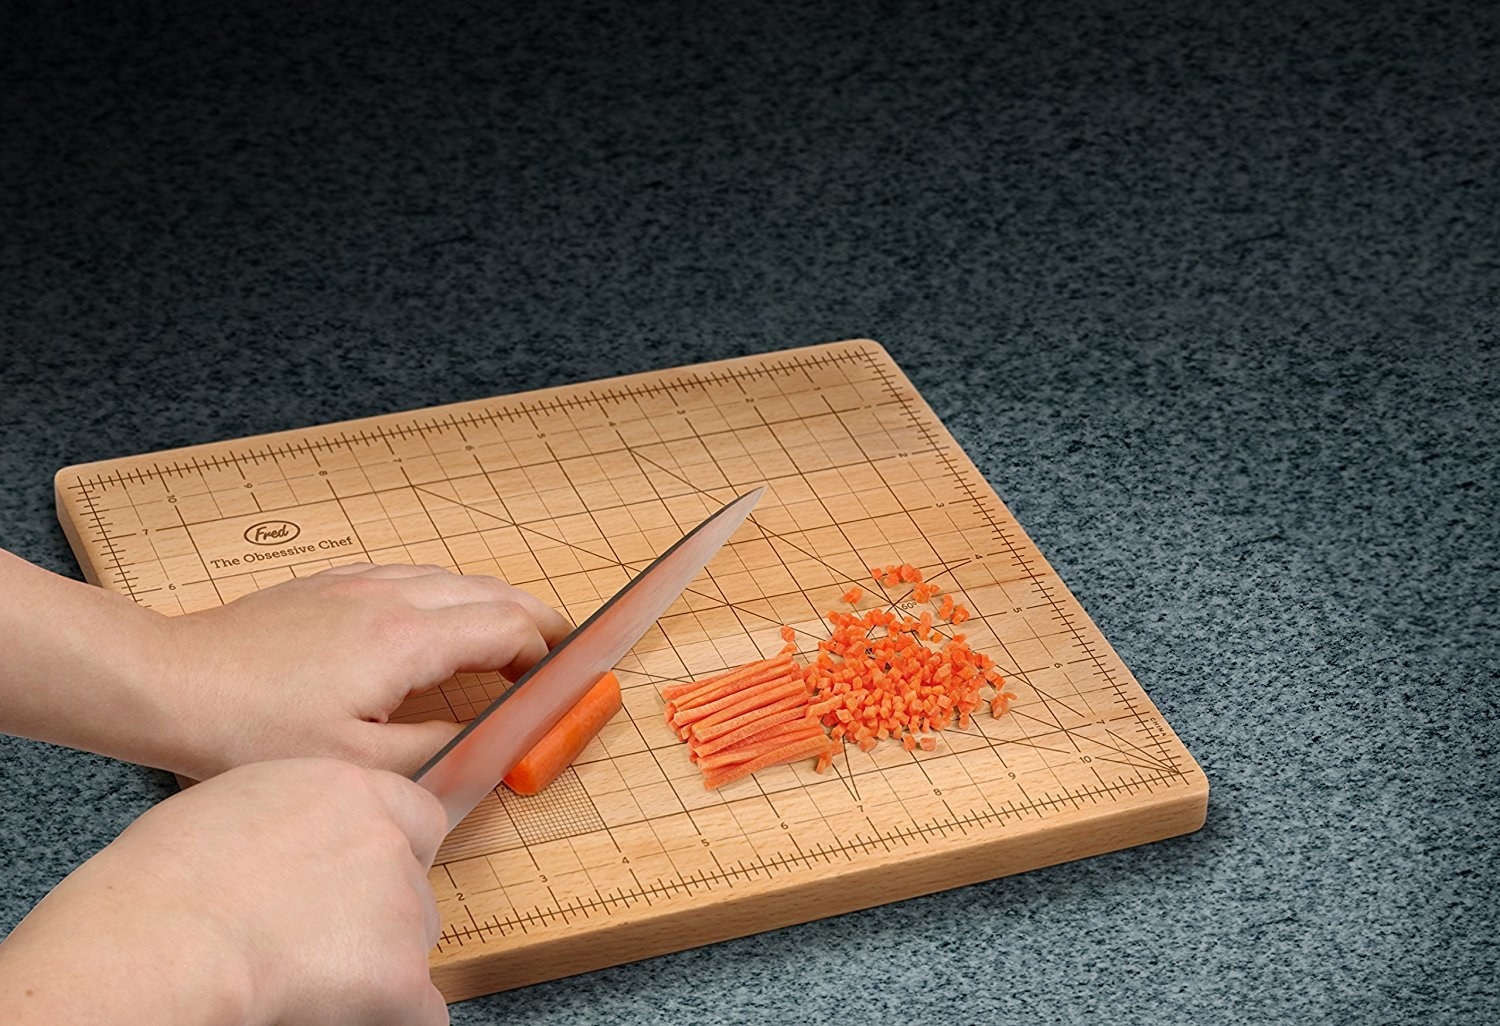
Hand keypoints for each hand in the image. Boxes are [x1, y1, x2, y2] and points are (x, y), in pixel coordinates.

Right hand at [0, 759, 450, 1025]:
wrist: (162, 939)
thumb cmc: (165, 878)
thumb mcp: (239, 802)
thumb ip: (300, 818)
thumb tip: (304, 843)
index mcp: (349, 790)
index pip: (416, 817)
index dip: (396, 854)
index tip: (366, 883)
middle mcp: (386, 840)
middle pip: (415, 885)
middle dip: (383, 915)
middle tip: (321, 941)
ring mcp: (400, 906)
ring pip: (415, 945)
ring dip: (380, 964)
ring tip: (306, 976)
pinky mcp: (399, 975)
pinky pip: (421, 1008)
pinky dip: (389, 1015)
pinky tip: (342, 1014)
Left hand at [160, 563, 572, 779]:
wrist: (170, 681)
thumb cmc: (250, 729)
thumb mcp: (354, 764)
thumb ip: (435, 749)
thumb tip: (487, 737)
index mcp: (406, 639)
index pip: (507, 628)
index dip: (545, 653)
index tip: (562, 678)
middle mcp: (391, 596)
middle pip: (491, 591)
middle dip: (536, 619)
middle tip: (562, 648)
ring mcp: (359, 582)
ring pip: (454, 577)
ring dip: (493, 604)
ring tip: (511, 637)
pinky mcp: (331, 583)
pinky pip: (413, 575)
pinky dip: (448, 594)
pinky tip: (439, 619)